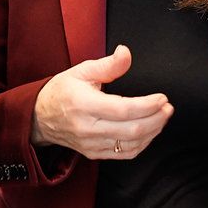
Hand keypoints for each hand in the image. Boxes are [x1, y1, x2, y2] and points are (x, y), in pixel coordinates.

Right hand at [30, 45, 172, 158]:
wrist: (39, 118)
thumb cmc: (62, 91)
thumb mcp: (81, 71)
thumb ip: (108, 65)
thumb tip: (126, 53)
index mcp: (83, 104)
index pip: (123, 109)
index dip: (147, 106)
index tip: (162, 98)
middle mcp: (87, 127)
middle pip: (130, 130)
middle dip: (156, 119)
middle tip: (168, 108)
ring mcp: (90, 144)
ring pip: (130, 145)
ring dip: (153, 132)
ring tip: (163, 117)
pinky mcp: (93, 153)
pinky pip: (124, 154)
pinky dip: (142, 144)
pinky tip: (150, 131)